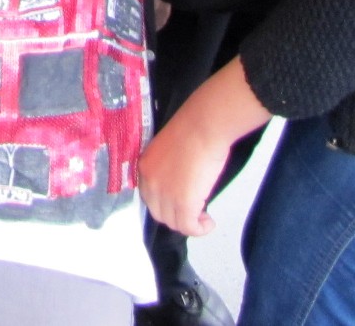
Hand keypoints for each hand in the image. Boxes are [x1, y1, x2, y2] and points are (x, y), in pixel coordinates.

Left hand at [138, 58, 269, 235]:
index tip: (179, 203)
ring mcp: (165, 194)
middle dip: (176, 216)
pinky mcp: (184, 203)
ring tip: (203, 216)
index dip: (164, 203)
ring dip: (189, 223)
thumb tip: (181, 181)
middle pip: (159, 213)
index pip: (149, 196)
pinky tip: (209, 222)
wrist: (203, 126)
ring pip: (174, 223)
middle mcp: (150, 182)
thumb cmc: (193, 130)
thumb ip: (168, 167)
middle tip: (193, 210)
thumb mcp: (169, 149)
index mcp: (144, 167)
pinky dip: (200, 229)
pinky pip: (189, 227)